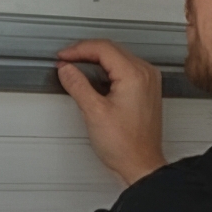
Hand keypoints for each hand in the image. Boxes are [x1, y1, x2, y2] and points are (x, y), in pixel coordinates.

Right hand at [57, 39, 165, 184]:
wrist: (141, 164)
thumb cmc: (125, 145)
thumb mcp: (93, 112)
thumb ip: (77, 85)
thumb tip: (66, 69)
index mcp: (135, 75)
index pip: (103, 48)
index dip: (78, 49)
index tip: (63, 56)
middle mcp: (146, 74)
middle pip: (111, 49)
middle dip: (85, 52)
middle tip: (65, 61)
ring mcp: (149, 81)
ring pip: (118, 58)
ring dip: (95, 60)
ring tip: (74, 68)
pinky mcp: (146, 90)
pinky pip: (124, 69)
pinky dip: (106, 70)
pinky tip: (91, 78)